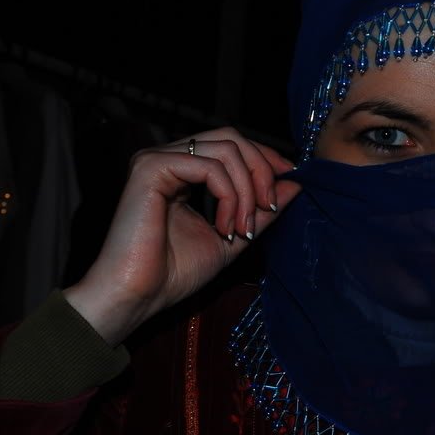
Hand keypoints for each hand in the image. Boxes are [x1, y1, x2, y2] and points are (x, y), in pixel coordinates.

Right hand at [63, 127, 300, 345]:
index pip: (231, 144)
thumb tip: (295, 184)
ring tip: (242, 229)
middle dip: (261, 171)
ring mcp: (157, 159)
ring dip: (247, 191)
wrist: (139, 297)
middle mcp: (168, 158)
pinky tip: (223, 227)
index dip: (265, 158)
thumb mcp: (233, 236)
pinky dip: (229, 195)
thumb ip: (261, 211)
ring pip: (226, 149)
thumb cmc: (175, 273)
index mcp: (182, 170)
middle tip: (269, 207)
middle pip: (232, 138)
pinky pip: (209, 166)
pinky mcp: (151, 167)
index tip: (290, 180)